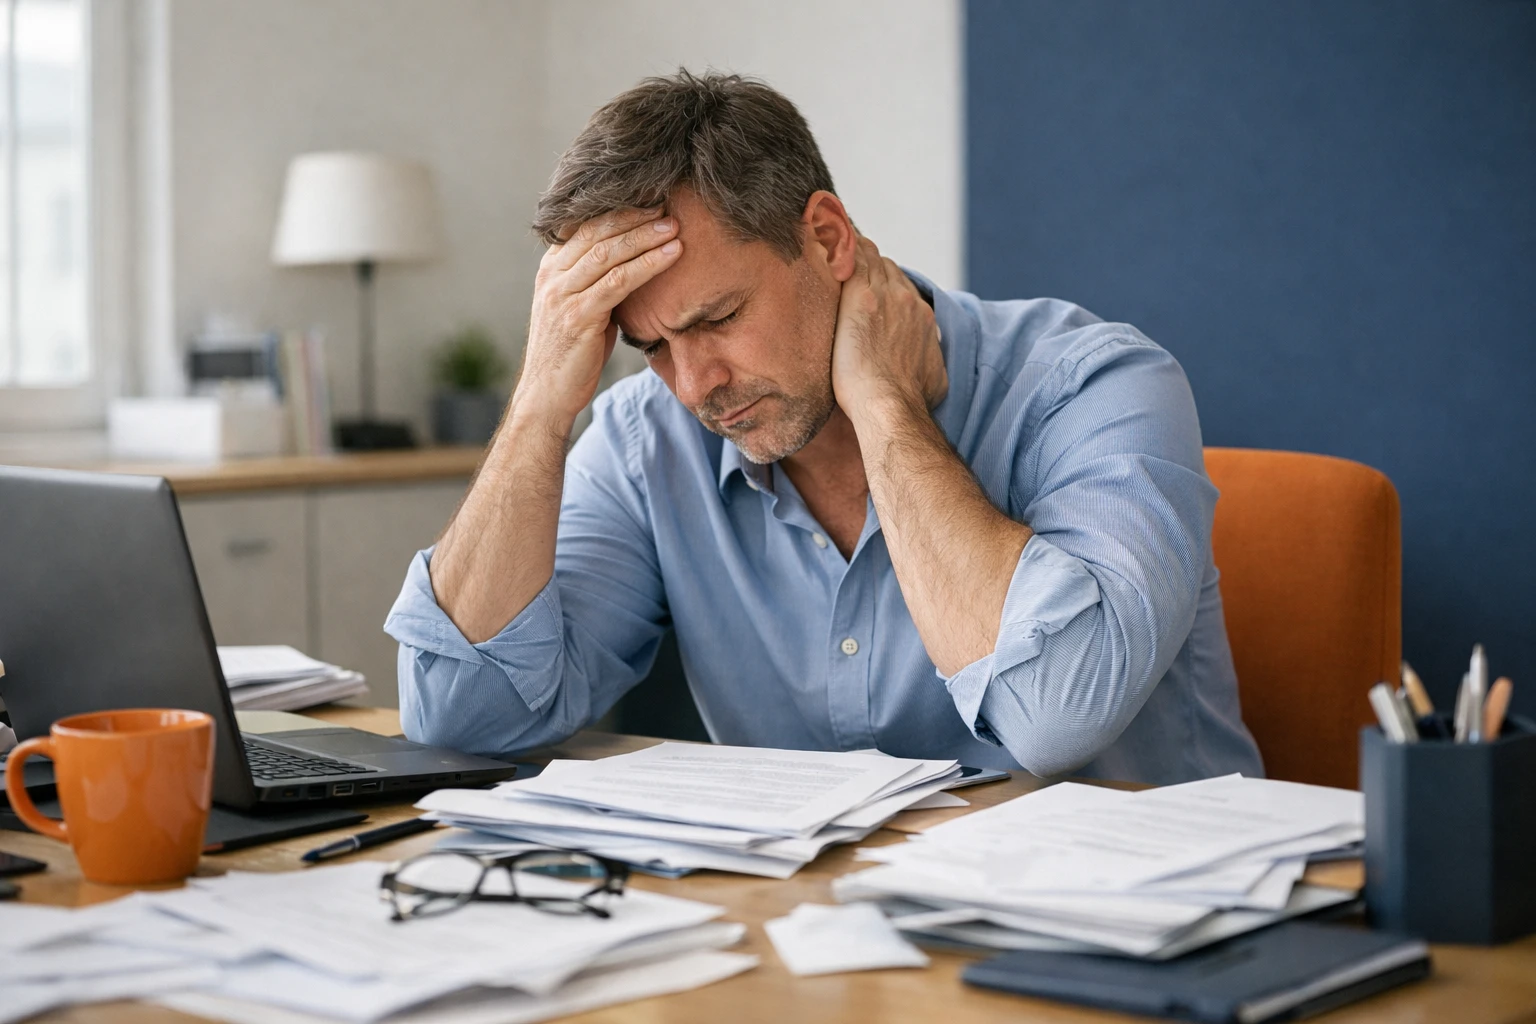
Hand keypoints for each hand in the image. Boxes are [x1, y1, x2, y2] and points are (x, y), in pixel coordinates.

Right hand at [514, 207, 682, 429]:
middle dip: (635, 214)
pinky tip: (672, 255)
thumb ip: (597, 283)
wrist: (547, 396)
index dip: (619, 208)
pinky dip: (648, 264)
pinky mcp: (577, 315)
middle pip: (597, 230)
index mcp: (551, 268)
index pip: (585, 224)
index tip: (650, 197)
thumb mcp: (581, 309)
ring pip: (609, 251)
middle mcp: (552, 275)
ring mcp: (562, 294)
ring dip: (646, 235)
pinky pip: (618, 281)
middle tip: (667, 203)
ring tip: (675, 226)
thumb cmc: (571, 354)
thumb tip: (632, 263)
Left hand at [830, 236, 946, 420]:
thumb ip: (929, 362)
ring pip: (870, 258)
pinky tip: (825, 245)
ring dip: (853, 254)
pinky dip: (841, 251)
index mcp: (922, 316)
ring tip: (830, 248)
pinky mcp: (861, 297)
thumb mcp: (934, 379)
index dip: (883, 283)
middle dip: (867, 265)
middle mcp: (907, 299)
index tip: (868, 288)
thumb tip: (929, 370)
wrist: (890, 403)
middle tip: (842, 265)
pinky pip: (853, 259)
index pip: (901, 285)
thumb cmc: (908, 400)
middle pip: (886, 267)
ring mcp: (885, 295)